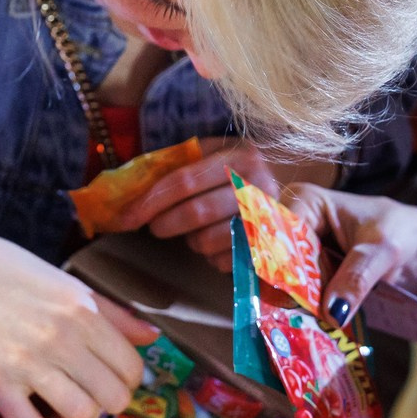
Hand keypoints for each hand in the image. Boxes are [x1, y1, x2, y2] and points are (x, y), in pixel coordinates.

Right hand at [0, 230, 156, 417]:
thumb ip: (112, 312)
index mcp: (83, 312)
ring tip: (66, 406)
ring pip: (81, 415)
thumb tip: (151, 336)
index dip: (126, 381)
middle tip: (89, 394)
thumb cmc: (8, 274)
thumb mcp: (67, 283)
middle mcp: (61, 339)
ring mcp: (28, 364)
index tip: (111, 379)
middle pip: (113, 397)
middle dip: (106, 402)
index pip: (131, 368)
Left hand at [108, 138, 331, 269]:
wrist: (292, 189)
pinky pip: (223, 261)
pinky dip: (211, 257)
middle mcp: (258, 185)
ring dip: (191, 241)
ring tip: (193, 232)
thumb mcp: (213, 155)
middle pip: (196, 213)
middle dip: (165, 224)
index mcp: (239, 156)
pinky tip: (216, 244)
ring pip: (208, 240)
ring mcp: (267, 218)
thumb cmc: (238, 172)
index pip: (183, 181)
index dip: (148, 201)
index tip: (123, 218)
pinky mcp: (269, 248)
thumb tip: (127, 188)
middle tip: (155, 227)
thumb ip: (176, 165)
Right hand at [281, 184, 416, 322]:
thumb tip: (333, 312)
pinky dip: (301, 308)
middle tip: (278, 314)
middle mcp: (294, 222)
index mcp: (307, 200)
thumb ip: (356, 278)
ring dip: (287, 301)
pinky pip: (295, 291)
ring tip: (287, 323)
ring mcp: (298, 250)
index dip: (277, 262)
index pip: (279, 231)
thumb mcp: (381, 252)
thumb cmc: (401, 233)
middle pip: (274, 256)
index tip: (281, 293)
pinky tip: (301, 324)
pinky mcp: (307, 273)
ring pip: (281, 278)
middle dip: (279, 285)